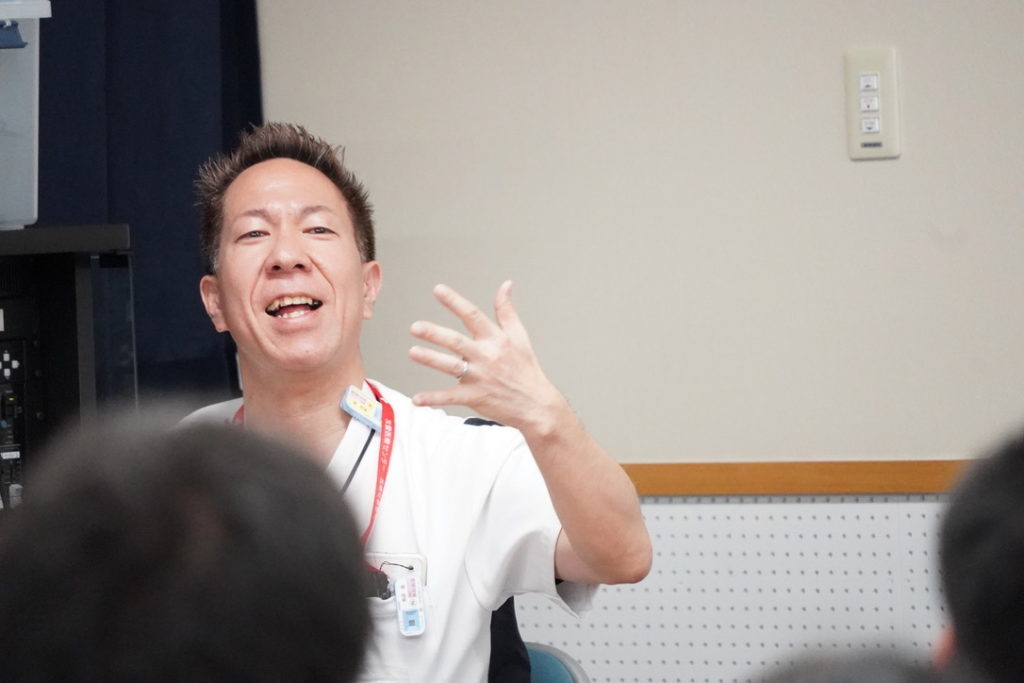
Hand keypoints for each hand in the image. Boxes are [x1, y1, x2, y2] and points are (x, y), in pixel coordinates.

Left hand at [408, 281, 564, 432]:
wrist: (536, 405)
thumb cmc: (526, 370)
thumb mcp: (520, 336)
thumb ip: (507, 310)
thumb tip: (506, 285)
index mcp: (496, 339)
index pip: (473, 316)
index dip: (455, 302)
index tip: (438, 290)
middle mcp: (486, 356)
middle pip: (457, 341)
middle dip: (435, 333)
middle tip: (415, 327)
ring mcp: (480, 377)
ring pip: (451, 366)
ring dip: (431, 359)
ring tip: (413, 352)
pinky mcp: (475, 397)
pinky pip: (451, 397)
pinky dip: (434, 398)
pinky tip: (417, 399)